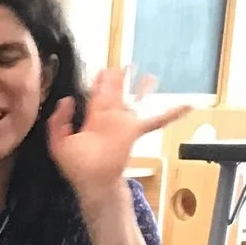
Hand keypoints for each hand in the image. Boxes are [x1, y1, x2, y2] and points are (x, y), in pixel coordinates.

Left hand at [46, 65, 185, 198]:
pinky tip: (187, 106)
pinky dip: (172, 114)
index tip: (102, 70)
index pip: (96, 96)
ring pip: (134, 100)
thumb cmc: (77, 166)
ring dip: (141, 88)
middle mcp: (110, 118)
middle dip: (118, 79)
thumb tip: (67, 100)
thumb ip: (58, 121)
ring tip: (148, 74)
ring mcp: (124, 123)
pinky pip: (157, 120)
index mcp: (93, 119)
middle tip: (120, 64)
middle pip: (116, 92)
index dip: (99, 83)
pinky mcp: (135, 130)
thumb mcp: (59, 143)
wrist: (93, 180)